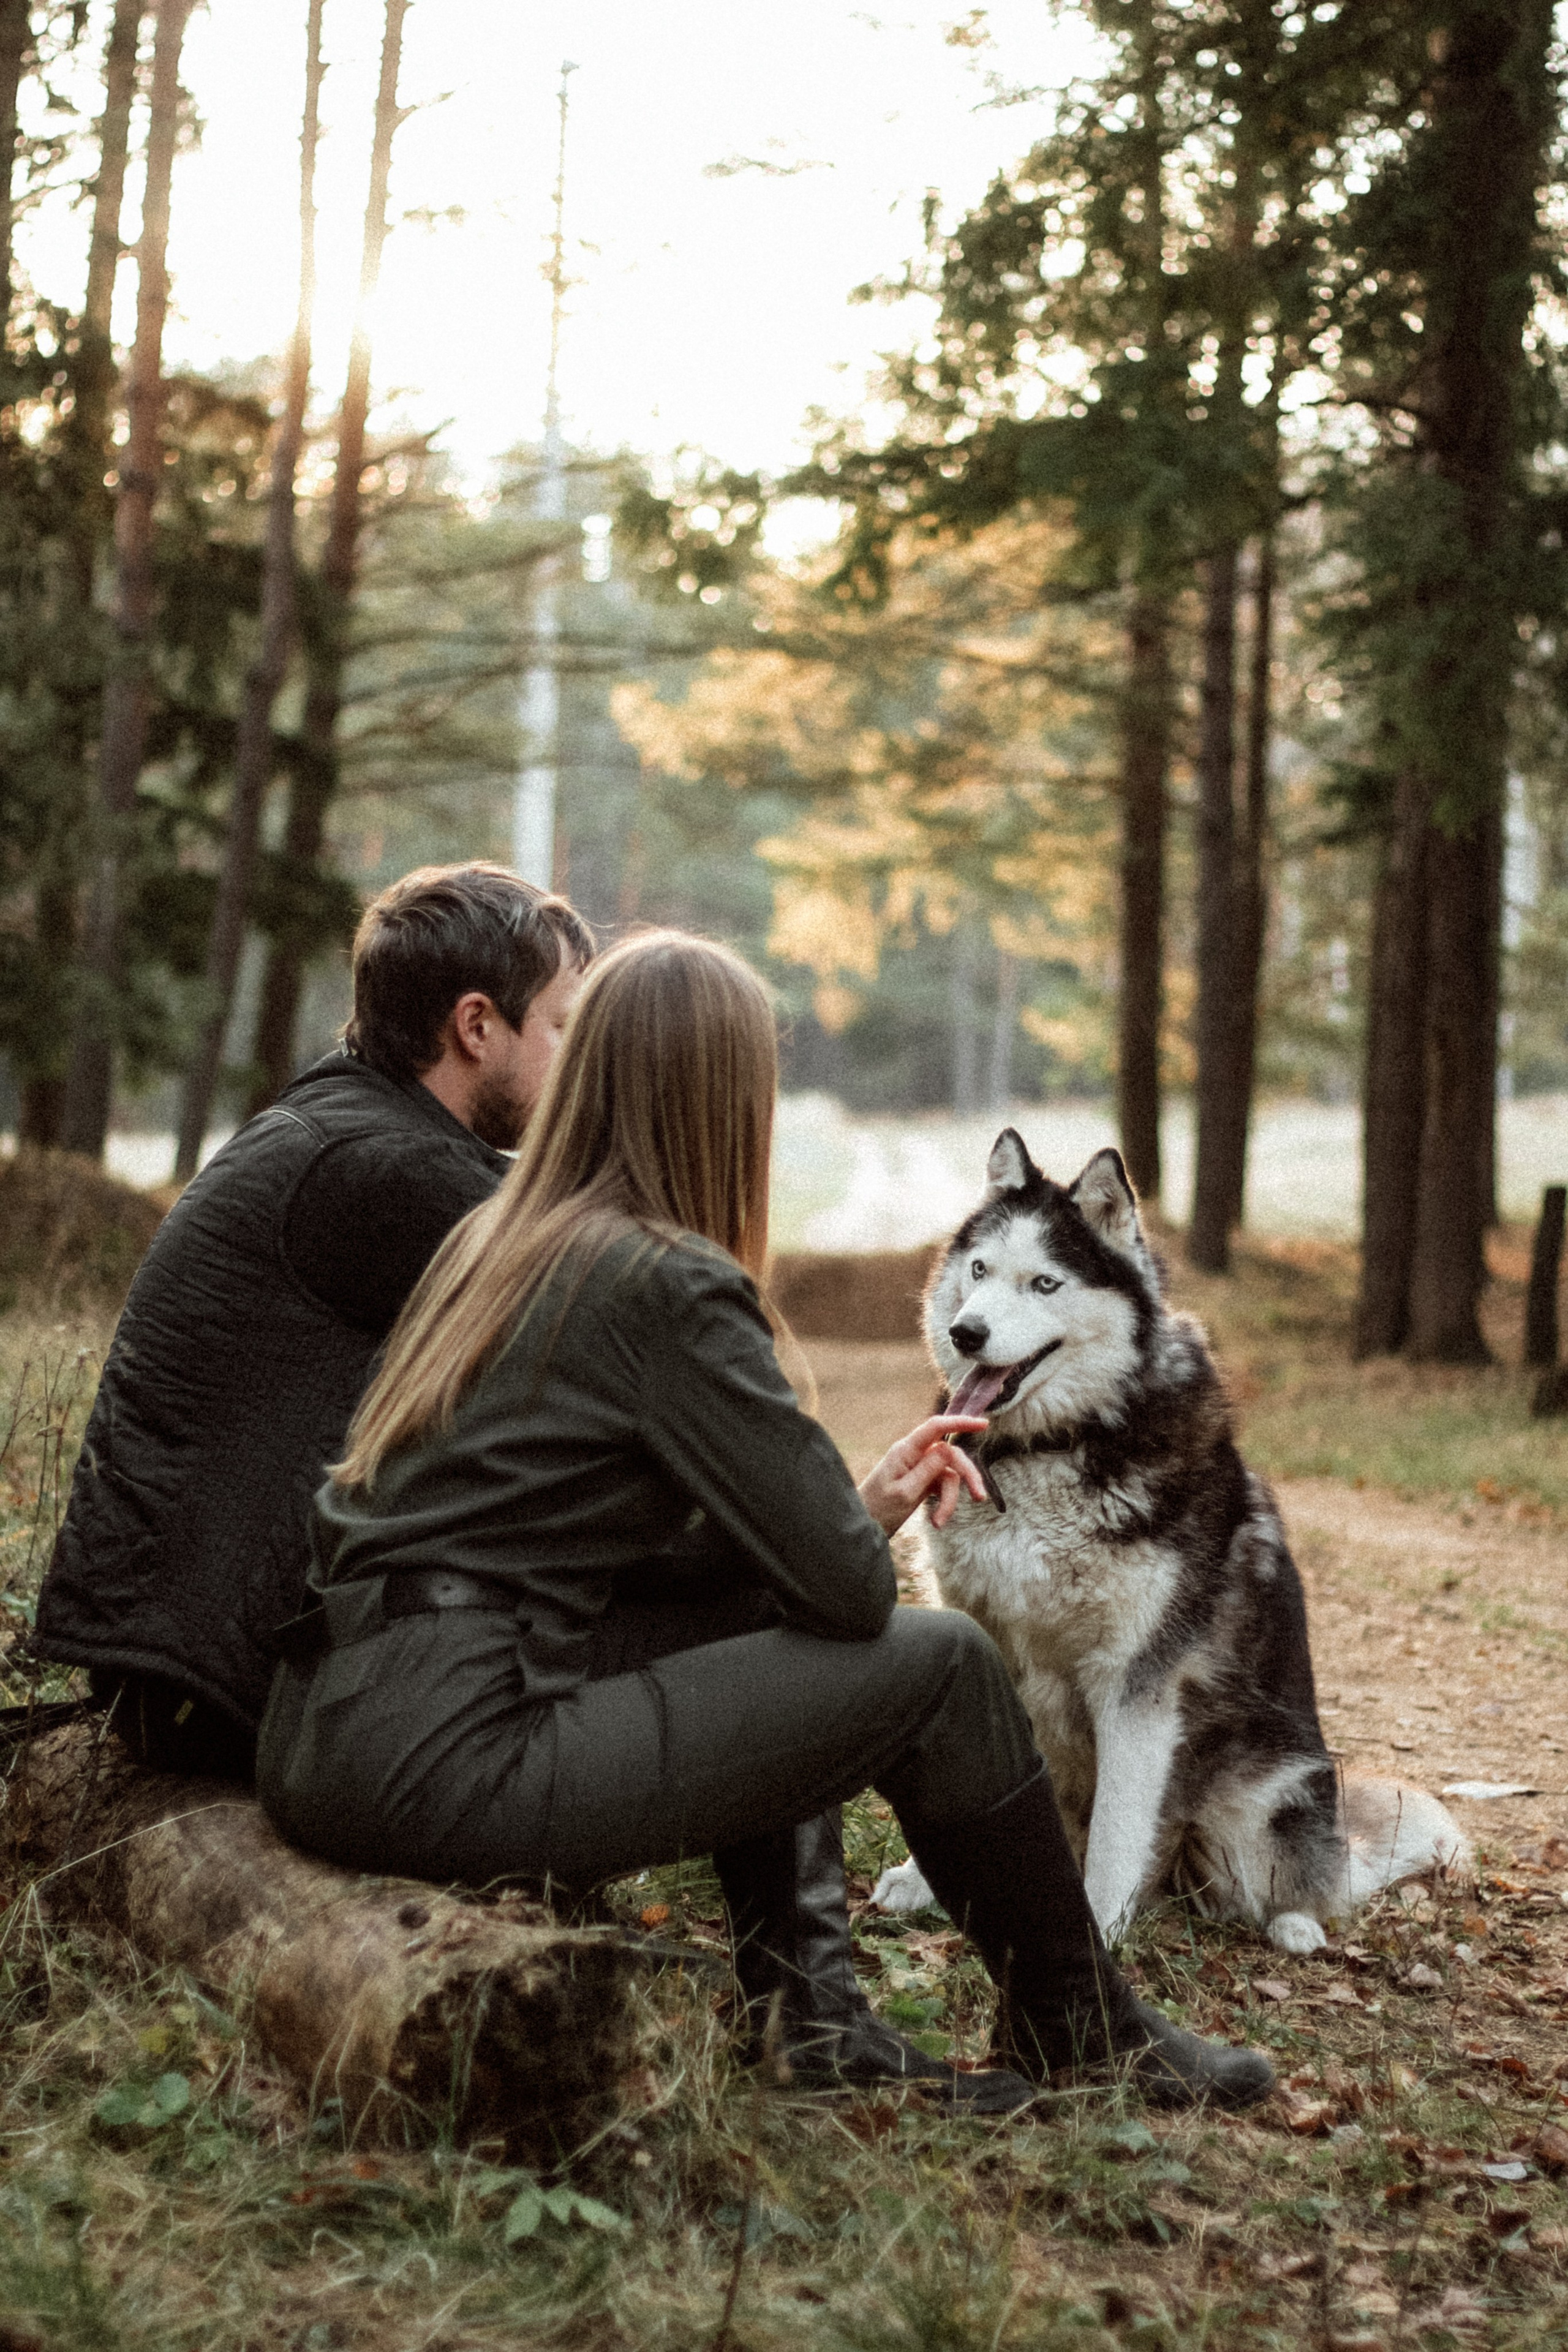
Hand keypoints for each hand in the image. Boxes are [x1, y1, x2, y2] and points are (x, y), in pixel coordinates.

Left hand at [858, 1414, 989, 1534]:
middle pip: (950, 1455)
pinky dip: (944, 1504)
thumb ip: (928, 1469)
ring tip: (939, 1522)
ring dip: (950, 1500)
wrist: (863, 1527)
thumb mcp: (905, 1492)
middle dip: (967, 1475)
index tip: (984, 1425)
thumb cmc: (878, 1509)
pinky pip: (943, 1487)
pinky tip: (937, 1522)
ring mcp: (919, 1469)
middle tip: (979, 1497)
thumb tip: (948, 1447)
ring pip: (949, 1475)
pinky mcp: (922, 1482)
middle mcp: (914, 1455)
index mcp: (906, 1451)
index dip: (960, 1423)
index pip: (936, 1427)